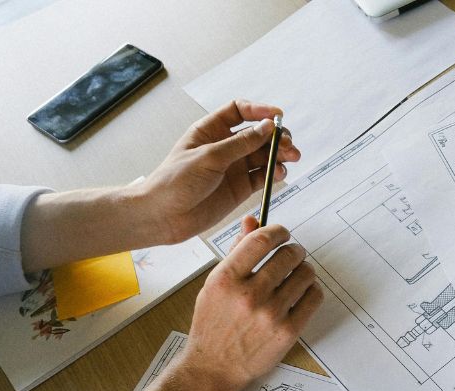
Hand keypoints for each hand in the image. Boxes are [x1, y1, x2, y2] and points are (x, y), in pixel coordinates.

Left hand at [139, 100, 301, 243]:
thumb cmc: (174, 182)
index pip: (239, 111)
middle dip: (275, 136)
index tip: (277, 116)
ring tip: (291, 158)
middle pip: (258, 133)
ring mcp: (234, 167)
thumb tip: (267, 128)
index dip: (259, 110)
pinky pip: (263, 176)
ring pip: (264, 155)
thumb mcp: (209, 157)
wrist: (163, 216)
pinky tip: (279, 173)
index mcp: (210, 130)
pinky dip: (274, 173)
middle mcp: (224, 146)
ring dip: (280, 154)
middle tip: (288, 144)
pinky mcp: (240, 187)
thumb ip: (241, 143)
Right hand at [177, 216, 321, 390]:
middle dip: (294, 250)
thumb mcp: (215, 285)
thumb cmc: (213, 324)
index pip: (261, 240)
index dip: (277, 231)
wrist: (213, 367)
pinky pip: (314, 297)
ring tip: (297, 273)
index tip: (282, 233)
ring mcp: (270, 314)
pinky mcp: (288, 331)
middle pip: (287, 255)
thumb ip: (236, 252)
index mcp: (225, 279)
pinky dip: (312, 289)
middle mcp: (248, 295)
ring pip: (305, 274)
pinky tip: (303, 291)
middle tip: (292, 254)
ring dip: (304, 269)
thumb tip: (252, 220)